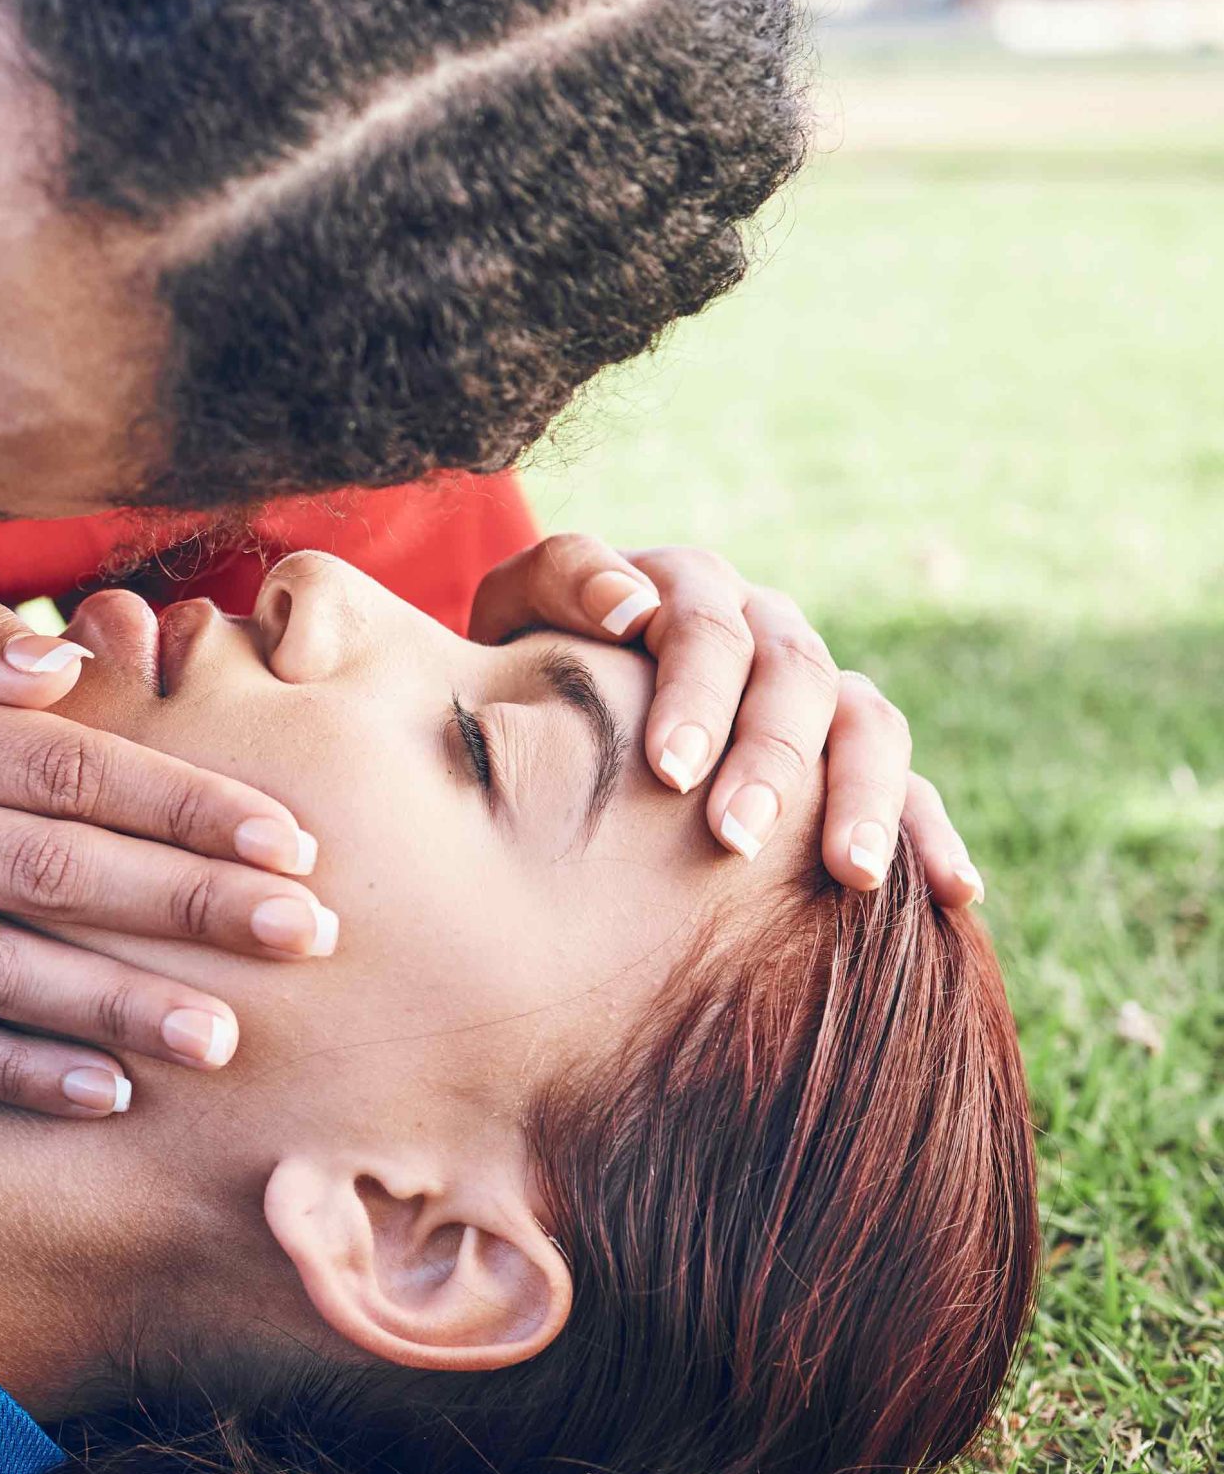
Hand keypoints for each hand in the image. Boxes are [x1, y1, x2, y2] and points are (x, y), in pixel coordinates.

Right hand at [0, 581, 329, 1116]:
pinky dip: (12, 1073)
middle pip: (46, 873)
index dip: (179, 805)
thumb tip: (66, 664)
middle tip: (304, 937)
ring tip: (224, 1039)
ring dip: (115, 1008)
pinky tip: (105, 1092)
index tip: (285, 839)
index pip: (61, 767)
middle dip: (185, 908)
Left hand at [468, 534, 981, 905]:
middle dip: (770, 760)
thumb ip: (560, 582)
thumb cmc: (521, 661)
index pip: (707, 627)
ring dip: (865, 797)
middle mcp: (764, 626)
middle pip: (793, 676)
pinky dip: (933, 832)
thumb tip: (631, 605)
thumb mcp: (516, 610)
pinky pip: (907, 782)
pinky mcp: (846, 750)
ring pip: (866, 722)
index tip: (669, 772)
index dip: (694, 694)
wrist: (545, 703)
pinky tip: (958, 891)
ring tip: (854, 876)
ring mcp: (814, 687)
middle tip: (736, 839)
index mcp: (687, 586)